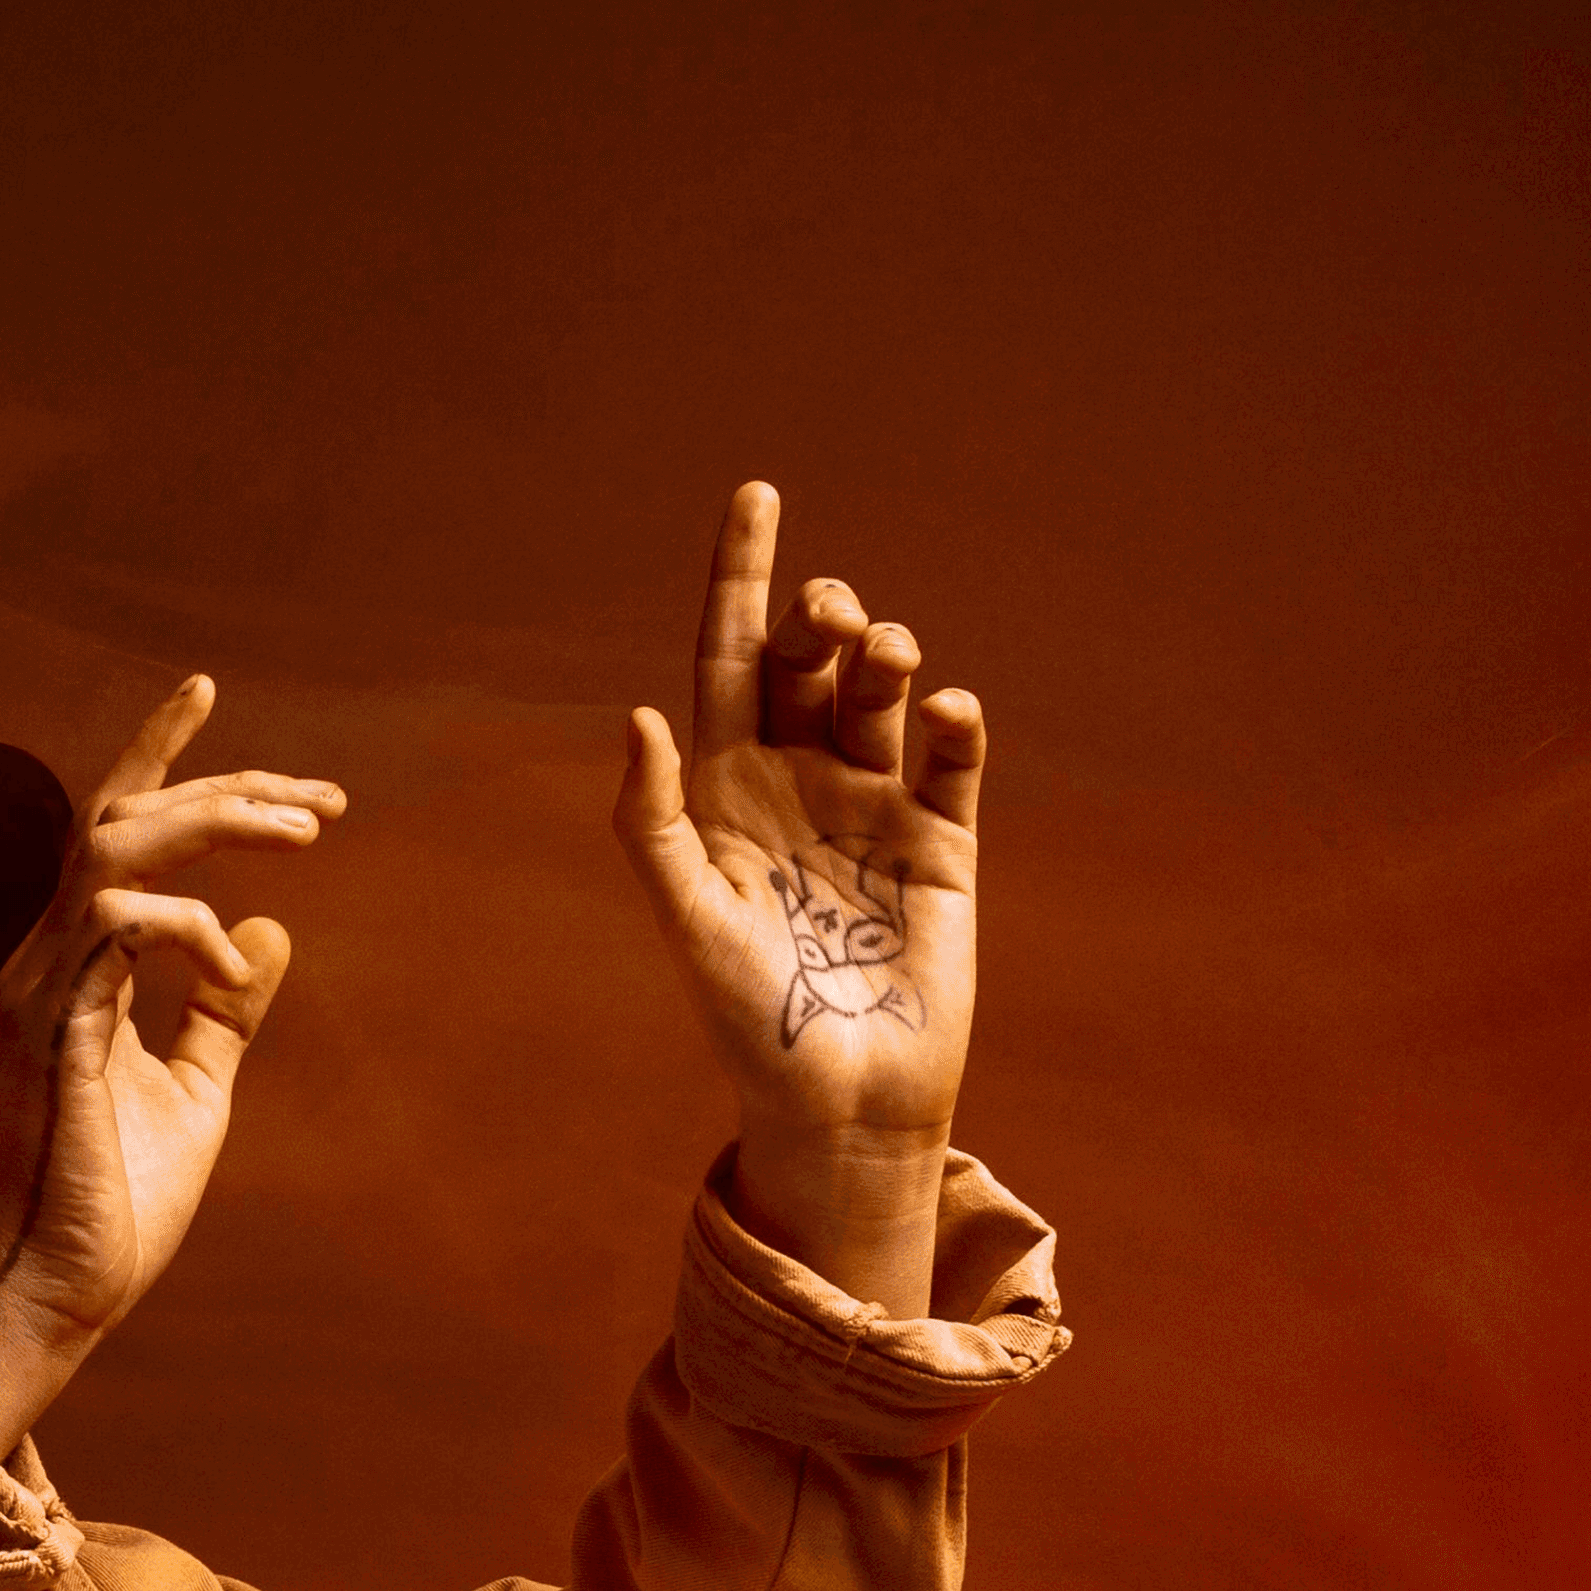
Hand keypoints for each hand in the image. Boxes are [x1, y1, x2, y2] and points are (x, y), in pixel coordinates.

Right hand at [0, 674, 338, 1461]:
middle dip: (223, 788)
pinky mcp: (53, 1031)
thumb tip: (270, 930)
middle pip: (121, 818)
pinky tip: (226, 958)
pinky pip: (113, 929)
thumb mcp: (196, 1089)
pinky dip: (183, 924)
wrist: (57, 1291)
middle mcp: (46, 960)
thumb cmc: (116, 1203)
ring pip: (114, 849)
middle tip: (322, 801)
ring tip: (303, 831)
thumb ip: (223, 1009)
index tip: (211, 691)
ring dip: (212, 822)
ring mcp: (39, 990)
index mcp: (73, 967)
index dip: (165, 759)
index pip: (113, 832)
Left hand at [612, 480, 982, 1315]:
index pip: (727, 657)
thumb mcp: (685, 916)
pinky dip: (953, 724)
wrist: (836, 1097)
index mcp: (723, 787)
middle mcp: (796, 781)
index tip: (756, 492)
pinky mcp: (941, 842)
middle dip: (821, 619)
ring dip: (886, 657)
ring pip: (881, 696)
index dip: (739, 576)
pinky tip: (946, 714)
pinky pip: (950, 760)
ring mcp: (871, 806)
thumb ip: (653, 823)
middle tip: (831, 616)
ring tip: (888, 657)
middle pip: (809, 664)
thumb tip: (637, 717)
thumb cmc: (741, 1017)